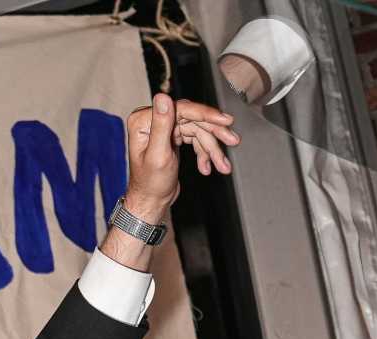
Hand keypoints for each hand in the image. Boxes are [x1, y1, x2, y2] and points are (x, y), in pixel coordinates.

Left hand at [125, 94, 239, 222]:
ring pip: (198, 130)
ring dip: (213, 147)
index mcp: (143, 121)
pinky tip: (208, 167)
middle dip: (214, 133)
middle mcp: (153, 121)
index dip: (205, 114)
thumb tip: (162, 96)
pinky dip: (205, 152)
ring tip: (223, 164)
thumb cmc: (149, 185)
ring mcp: (165, 128)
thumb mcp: (158, 155)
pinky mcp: (174, 137)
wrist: (150, 203)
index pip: (181, 110)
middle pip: (193, 119)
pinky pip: (196, 138)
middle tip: (233, 140)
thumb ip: (161, 126)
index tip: (225, 120)